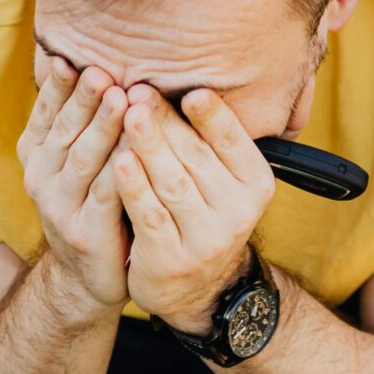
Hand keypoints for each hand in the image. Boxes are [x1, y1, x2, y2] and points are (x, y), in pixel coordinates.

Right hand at [17, 53, 130, 315]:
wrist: (87, 275)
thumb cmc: (90, 200)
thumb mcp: (74, 159)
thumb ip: (78, 118)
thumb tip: (87, 58)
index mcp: (36, 155)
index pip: (46, 113)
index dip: (58, 88)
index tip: (71, 58)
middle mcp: (42, 179)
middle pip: (65, 131)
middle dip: (82, 100)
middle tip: (99, 71)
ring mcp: (61, 207)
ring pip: (83, 159)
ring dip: (101, 128)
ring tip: (119, 99)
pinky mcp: (86, 231)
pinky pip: (106, 194)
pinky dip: (120, 169)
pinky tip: (135, 149)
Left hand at [115, 87, 276, 336]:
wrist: (197, 288)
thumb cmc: (202, 214)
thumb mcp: (220, 181)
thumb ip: (206, 141)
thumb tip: (176, 85)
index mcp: (255, 184)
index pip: (233, 141)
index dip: (212, 115)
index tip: (190, 90)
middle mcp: (238, 212)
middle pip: (196, 157)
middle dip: (166, 122)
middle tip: (139, 90)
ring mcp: (206, 240)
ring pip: (172, 183)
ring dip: (148, 146)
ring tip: (126, 115)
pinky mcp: (172, 260)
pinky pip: (150, 216)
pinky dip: (134, 187)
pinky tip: (118, 161)